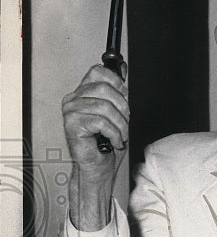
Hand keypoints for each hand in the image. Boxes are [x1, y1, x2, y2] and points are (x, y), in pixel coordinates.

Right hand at [62, 64, 128, 229]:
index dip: (117, 83)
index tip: (125, 98)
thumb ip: (118, 91)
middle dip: (122, 107)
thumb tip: (122, 68)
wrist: (98, 169)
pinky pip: (101, 122)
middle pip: (105, 87)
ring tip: (120, 135)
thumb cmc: (106, 145)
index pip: (99, 71)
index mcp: (82, 93)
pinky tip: (114, 141)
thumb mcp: (118, 113)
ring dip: (120, 124)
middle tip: (124, 123)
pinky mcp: (73, 125)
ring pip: (105, 106)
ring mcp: (71, 112)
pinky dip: (114, 133)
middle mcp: (73, 100)